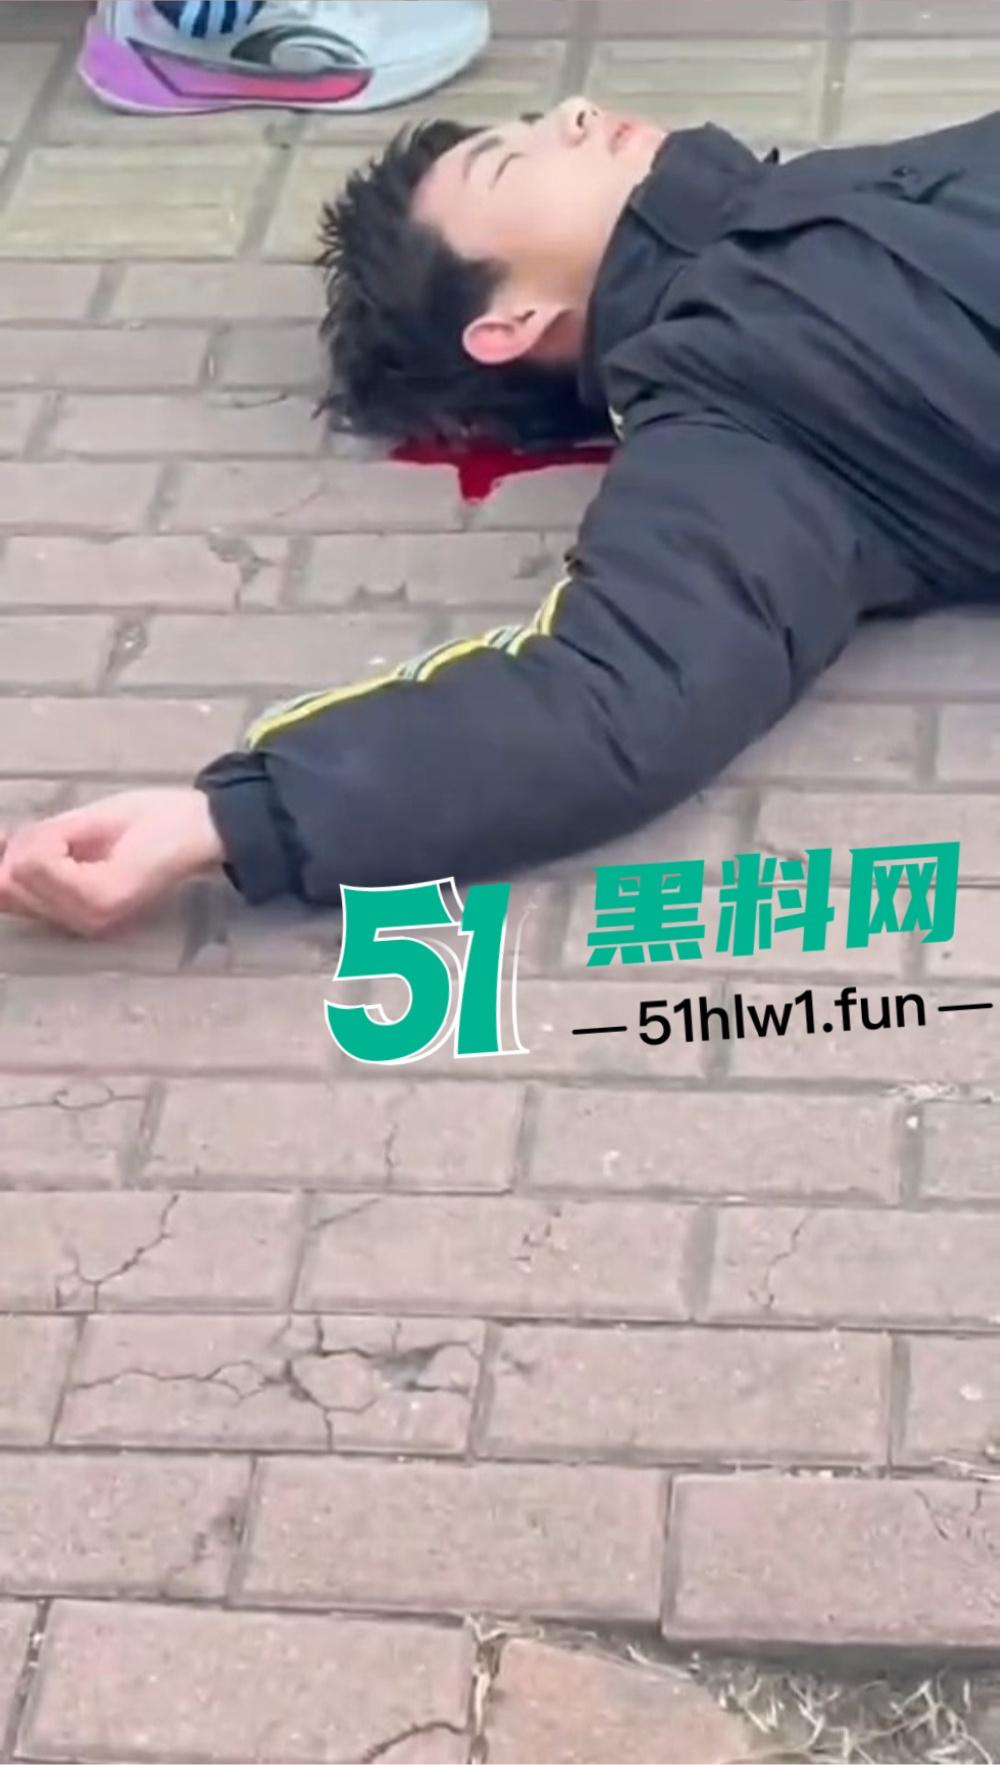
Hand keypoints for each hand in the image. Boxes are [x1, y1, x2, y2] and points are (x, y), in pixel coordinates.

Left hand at [0, 788, 224, 936]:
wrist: (196, 836)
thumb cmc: (160, 818)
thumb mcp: (100, 818)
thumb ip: (48, 837)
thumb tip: (7, 852)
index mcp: (101, 896)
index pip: (32, 865)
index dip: (45, 836)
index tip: (73, 829)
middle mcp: (89, 921)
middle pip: (13, 886)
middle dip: (23, 851)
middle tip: (62, 833)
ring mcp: (85, 927)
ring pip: (12, 897)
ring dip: (24, 863)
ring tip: (64, 844)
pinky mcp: (81, 922)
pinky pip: (29, 903)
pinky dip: (30, 877)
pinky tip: (56, 858)